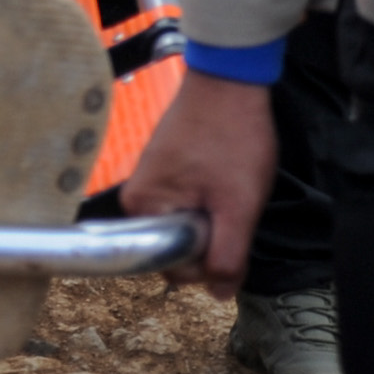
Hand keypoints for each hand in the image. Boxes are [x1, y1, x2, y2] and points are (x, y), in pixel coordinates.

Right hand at [122, 72, 274, 292]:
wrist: (231, 78)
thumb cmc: (232, 137)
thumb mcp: (237, 205)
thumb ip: (226, 256)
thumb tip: (218, 294)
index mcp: (141, 207)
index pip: (171, 266)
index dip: (206, 261)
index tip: (228, 232)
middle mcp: (136, 196)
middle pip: (177, 246)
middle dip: (210, 238)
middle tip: (233, 208)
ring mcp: (151, 180)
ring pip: (186, 225)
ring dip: (213, 218)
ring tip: (230, 189)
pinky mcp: (166, 168)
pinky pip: (186, 204)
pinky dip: (210, 200)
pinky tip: (225, 179)